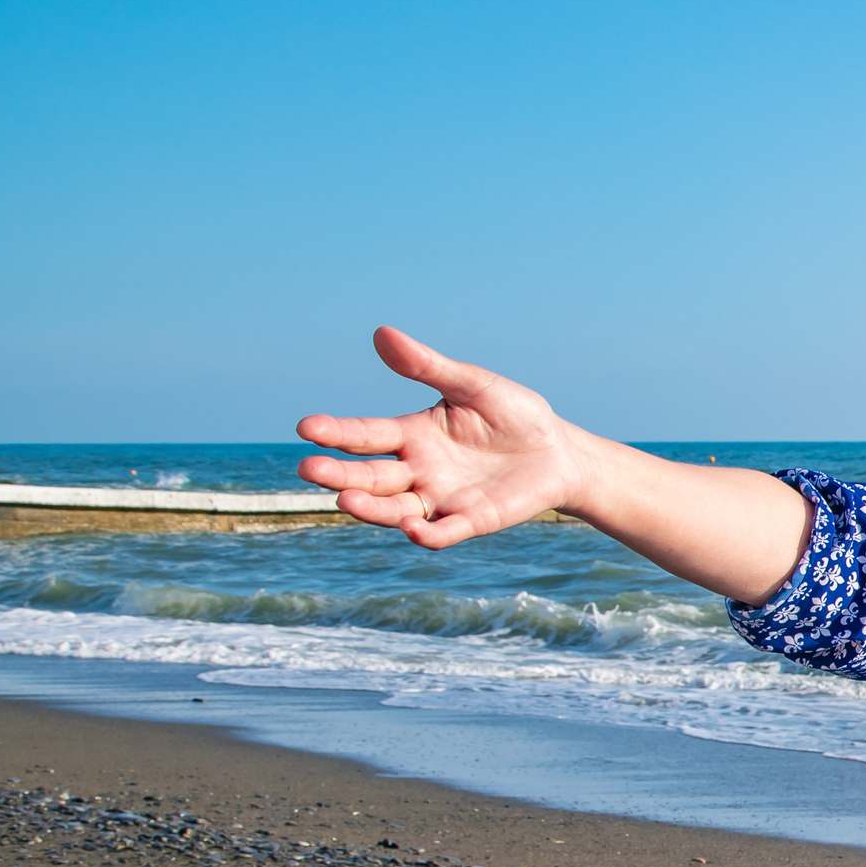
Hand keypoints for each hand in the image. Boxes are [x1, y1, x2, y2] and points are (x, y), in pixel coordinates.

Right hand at [296, 327, 587, 549]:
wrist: (559, 452)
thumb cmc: (515, 415)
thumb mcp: (473, 385)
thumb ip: (428, 366)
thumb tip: (381, 332)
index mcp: (412, 434)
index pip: (366, 435)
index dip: (336, 432)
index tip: (306, 427)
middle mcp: (418, 470)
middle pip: (370, 476)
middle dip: (338, 474)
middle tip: (308, 468)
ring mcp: (441, 499)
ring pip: (395, 509)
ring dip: (370, 508)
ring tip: (344, 500)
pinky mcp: (471, 520)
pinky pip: (443, 531)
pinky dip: (427, 534)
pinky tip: (413, 530)